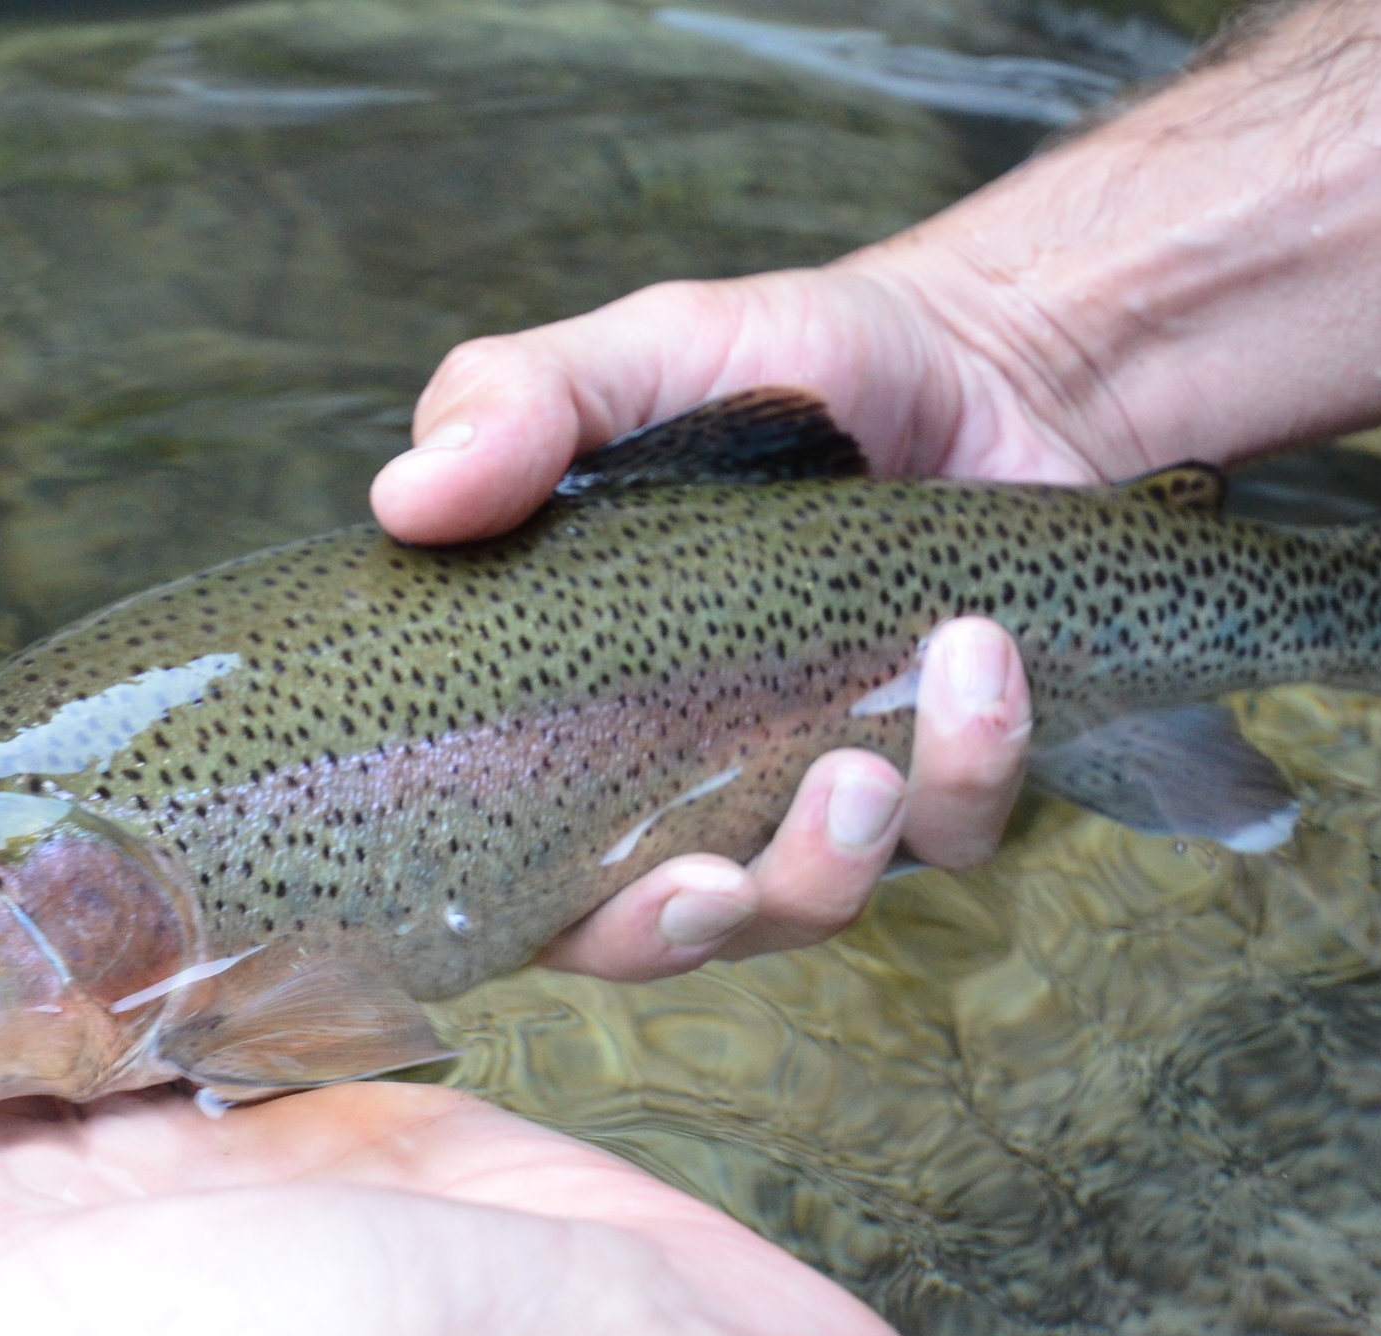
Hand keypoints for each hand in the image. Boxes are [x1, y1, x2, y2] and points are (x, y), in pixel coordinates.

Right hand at [372, 274, 1037, 979]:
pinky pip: (956, 833)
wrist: (975, 353)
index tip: (560, 902)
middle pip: (652, 937)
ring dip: (832, 862)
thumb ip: (518, 405)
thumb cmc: (777, 369)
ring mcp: (813, 799)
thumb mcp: (636, 359)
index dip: (522, 916)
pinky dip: (968, 763)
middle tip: (718, 879)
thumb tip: (404, 498)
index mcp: (577, 716)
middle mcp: (686, 784)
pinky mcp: (945, 785)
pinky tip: (976, 654)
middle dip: (680, 930)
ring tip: (866, 759)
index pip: (515, 867)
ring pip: (807, 910)